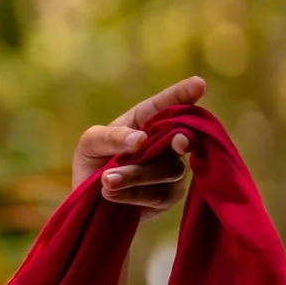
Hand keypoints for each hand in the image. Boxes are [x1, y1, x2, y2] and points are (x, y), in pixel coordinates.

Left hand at [74, 77, 205, 212]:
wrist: (86, 200)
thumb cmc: (92, 162)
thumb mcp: (92, 143)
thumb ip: (113, 137)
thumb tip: (141, 139)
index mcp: (146, 121)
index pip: (167, 105)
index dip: (183, 94)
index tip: (199, 84)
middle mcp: (164, 143)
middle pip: (178, 139)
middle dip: (178, 141)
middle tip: (178, 141)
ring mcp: (170, 170)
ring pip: (169, 170)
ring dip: (136, 175)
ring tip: (106, 180)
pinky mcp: (167, 197)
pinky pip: (160, 195)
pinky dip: (133, 194)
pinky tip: (110, 194)